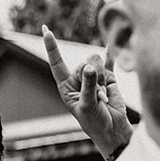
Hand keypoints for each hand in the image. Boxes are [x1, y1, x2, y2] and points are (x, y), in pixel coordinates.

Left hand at [42, 26, 132, 160]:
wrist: (113, 130)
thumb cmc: (95, 122)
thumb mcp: (87, 105)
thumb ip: (89, 85)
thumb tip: (90, 67)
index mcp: (66, 86)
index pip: (57, 63)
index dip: (52, 47)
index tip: (46, 30)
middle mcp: (78, 79)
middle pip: (84, 63)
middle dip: (93, 78)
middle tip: (98, 97)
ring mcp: (93, 77)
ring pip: (96, 62)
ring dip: (102, 78)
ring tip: (104, 95)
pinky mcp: (108, 77)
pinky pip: (108, 62)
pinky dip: (110, 55)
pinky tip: (110, 46)